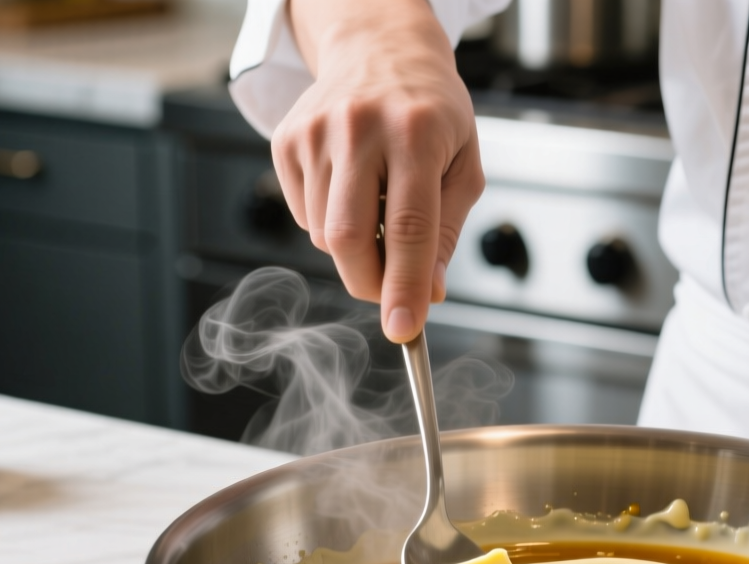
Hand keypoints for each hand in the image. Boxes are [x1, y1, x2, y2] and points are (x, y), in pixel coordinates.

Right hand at [273, 0, 483, 342]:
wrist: (380, 48)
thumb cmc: (432, 111)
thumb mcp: (463, 165)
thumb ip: (449, 232)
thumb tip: (430, 293)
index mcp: (416, 133)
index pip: (409, 228)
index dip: (405, 286)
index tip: (404, 329)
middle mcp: (360, 128)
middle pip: (350, 238)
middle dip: (370, 283)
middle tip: (392, 292)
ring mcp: (316, 132)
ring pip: (323, 234)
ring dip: (354, 249)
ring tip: (379, 208)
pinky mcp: (285, 140)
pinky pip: (302, 215)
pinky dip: (329, 224)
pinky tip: (353, 191)